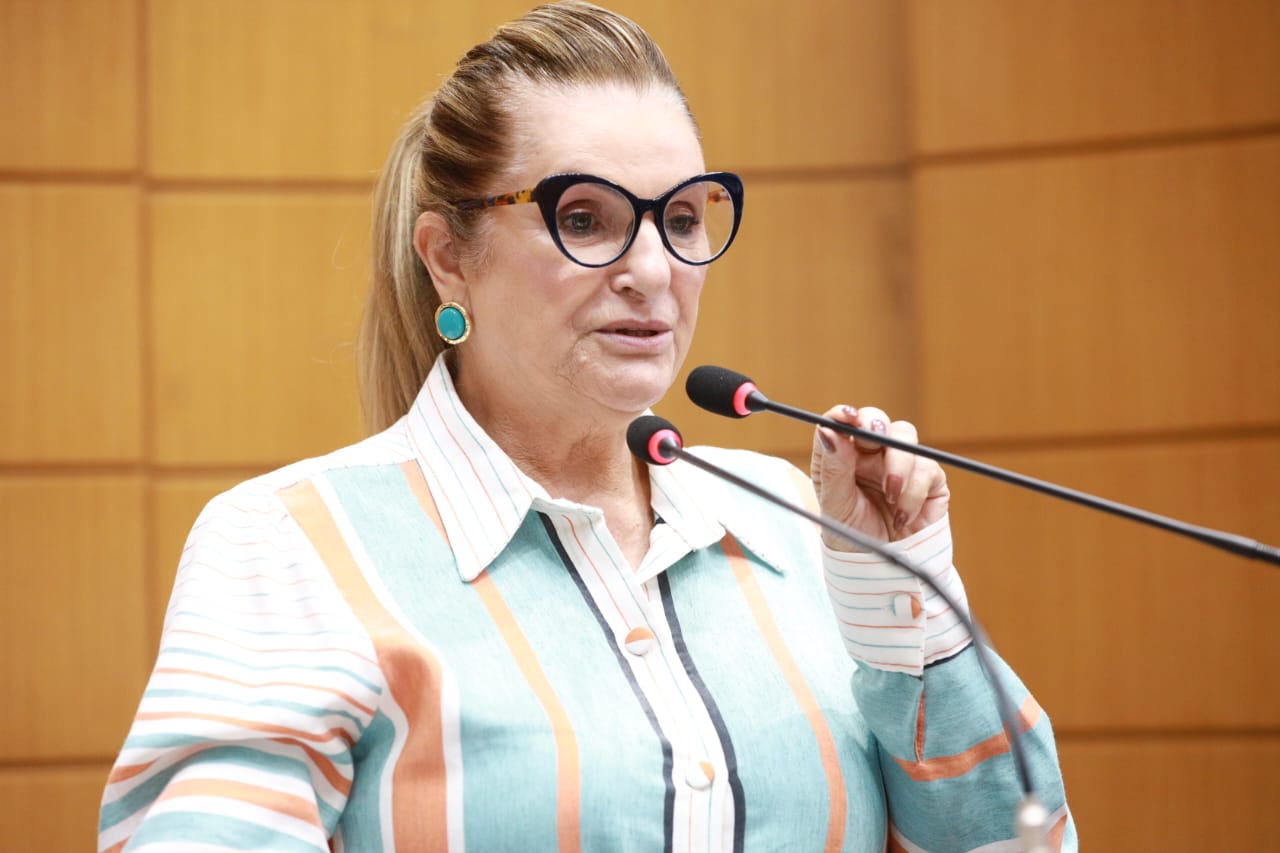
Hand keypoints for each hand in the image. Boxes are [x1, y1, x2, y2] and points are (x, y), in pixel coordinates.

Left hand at [810, 405, 949, 548]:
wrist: (885, 571)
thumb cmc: (853, 537)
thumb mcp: (836, 506)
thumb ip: (834, 468)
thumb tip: (829, 430)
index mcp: (841, 456)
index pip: (840, 422)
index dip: (843, 413)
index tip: (846, 416)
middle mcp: (869, 454)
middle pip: (875, 418)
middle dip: (874, 423)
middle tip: (872, 436)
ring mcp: (900, 463)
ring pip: (904, 435)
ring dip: (898, 464)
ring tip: (890, 496)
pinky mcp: (928, 478)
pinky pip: (927, 467)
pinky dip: (913, 492)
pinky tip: (902, 516)